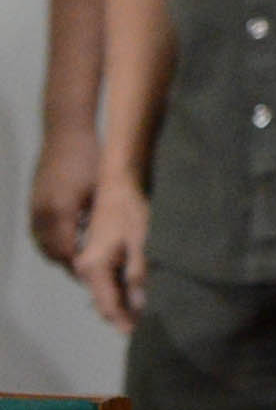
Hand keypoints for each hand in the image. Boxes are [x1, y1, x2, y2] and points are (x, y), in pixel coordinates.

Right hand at [29, 124, 99, 266]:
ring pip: (42, 243)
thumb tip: (108, 245)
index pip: (67, 252)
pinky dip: (51, 240)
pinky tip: (70, 237)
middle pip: (52, 252)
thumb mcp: (100, 192)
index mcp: (61, 213)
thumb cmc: (89, 160)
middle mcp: (42, 214)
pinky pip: (38, 232)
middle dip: (69, 263)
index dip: (80, 267)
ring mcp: (34, 208)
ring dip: (59, 252)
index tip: (97, 275)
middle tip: (90, 270)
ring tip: (81, 256)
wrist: (66, 134)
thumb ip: (99, 220)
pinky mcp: (33, 203)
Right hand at [72, 180, 149, 331]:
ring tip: (147, 314)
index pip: (107, 305)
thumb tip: (141, 305)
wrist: (119, 184)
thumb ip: (140, 275)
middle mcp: (85, 267)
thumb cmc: (132, 212)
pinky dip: (122, 288)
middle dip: (123, 315)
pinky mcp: (98, 253)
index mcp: (94, 268)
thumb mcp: (142, 244)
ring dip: (124, 302)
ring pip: (106, 290)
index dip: (122, 322)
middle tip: (147, 328)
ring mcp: (89, 260)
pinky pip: (108, 279)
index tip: (138, 336)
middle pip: (104, 301)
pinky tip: (140, 292)